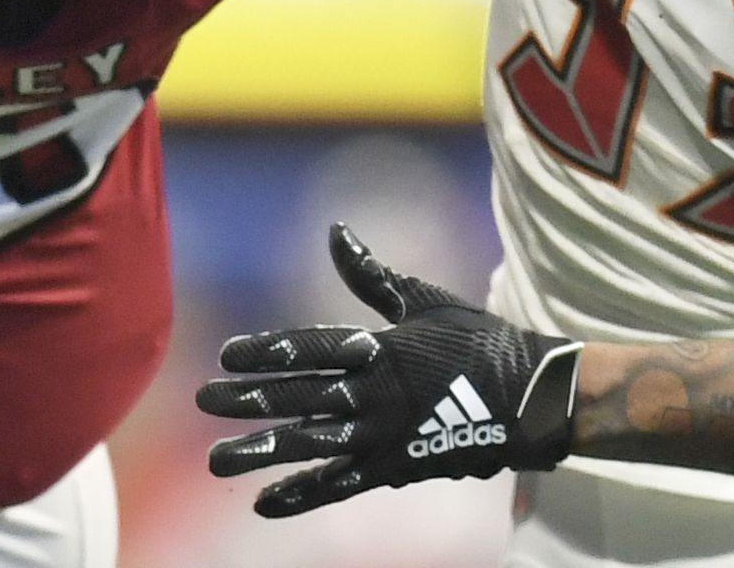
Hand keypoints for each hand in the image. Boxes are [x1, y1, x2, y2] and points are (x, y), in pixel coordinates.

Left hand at [195, 224, 582, 517]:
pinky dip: (303, 494)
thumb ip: (372, 275)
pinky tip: (266, 503)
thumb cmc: (477, 342)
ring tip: (217, 459)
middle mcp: (374, 392)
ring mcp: (383, 434)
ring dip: (263, 451)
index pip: (309, 348)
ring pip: (311, 443)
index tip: (226, 355)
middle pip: (299, 396)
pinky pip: (341, 484)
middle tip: (204, 402)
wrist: (530, 397)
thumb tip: (336, 231)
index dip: (266, 352)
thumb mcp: (423, 300)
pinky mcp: (394, 466)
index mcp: (379, 347)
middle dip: (248, 399)